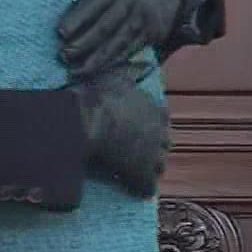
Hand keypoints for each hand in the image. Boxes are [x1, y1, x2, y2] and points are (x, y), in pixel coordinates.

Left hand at [57, 0, 197, 77]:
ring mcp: (140, 21)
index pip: (94, 3)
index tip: (59, 33)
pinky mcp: (149, 35)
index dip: (77, 19)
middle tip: (62, 56)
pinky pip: (128, 51)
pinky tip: (97, 71)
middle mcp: (128, 3)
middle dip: (82, 44)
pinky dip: (112, 62)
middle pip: (103, 27)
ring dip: (94, 60)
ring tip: (75, 71)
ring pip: (115, 43)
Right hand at [69, 68, 169, 198]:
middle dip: (153, 148)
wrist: (88, 122)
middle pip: (164, 144)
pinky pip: (147, 187)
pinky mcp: (143, 175)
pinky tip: (132, 191)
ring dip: (149, 169)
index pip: (161, 120)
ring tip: (134, 173)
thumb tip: (145, 61)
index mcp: (156, 110)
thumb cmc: (98, 96)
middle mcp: (161, 133)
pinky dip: (140, 189)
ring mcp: (155, 155)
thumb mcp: (116, 75)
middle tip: (136, 152)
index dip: (150, 125)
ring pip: (159, 167)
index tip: (138, 129)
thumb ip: (133, 70)